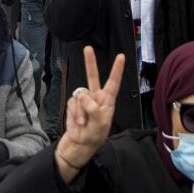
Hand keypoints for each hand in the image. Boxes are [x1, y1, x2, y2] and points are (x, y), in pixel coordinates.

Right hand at [56, 46, 123, 182]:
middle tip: (87, 48)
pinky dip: (74, 114)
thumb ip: (94, 109)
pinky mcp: (73, 105)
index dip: (117, 70)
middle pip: (92, 76)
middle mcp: (96, 97)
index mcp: (107, 100)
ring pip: (79, 96)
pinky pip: (72, 103)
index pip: (113, 82)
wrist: (81, 144)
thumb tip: (84, 97)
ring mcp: (83, 100)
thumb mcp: (100, 124)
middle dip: (90, 62)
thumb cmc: (95, 135)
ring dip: (80, 111)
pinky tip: (78, 122)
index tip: (121, 56)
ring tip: (84, 123)